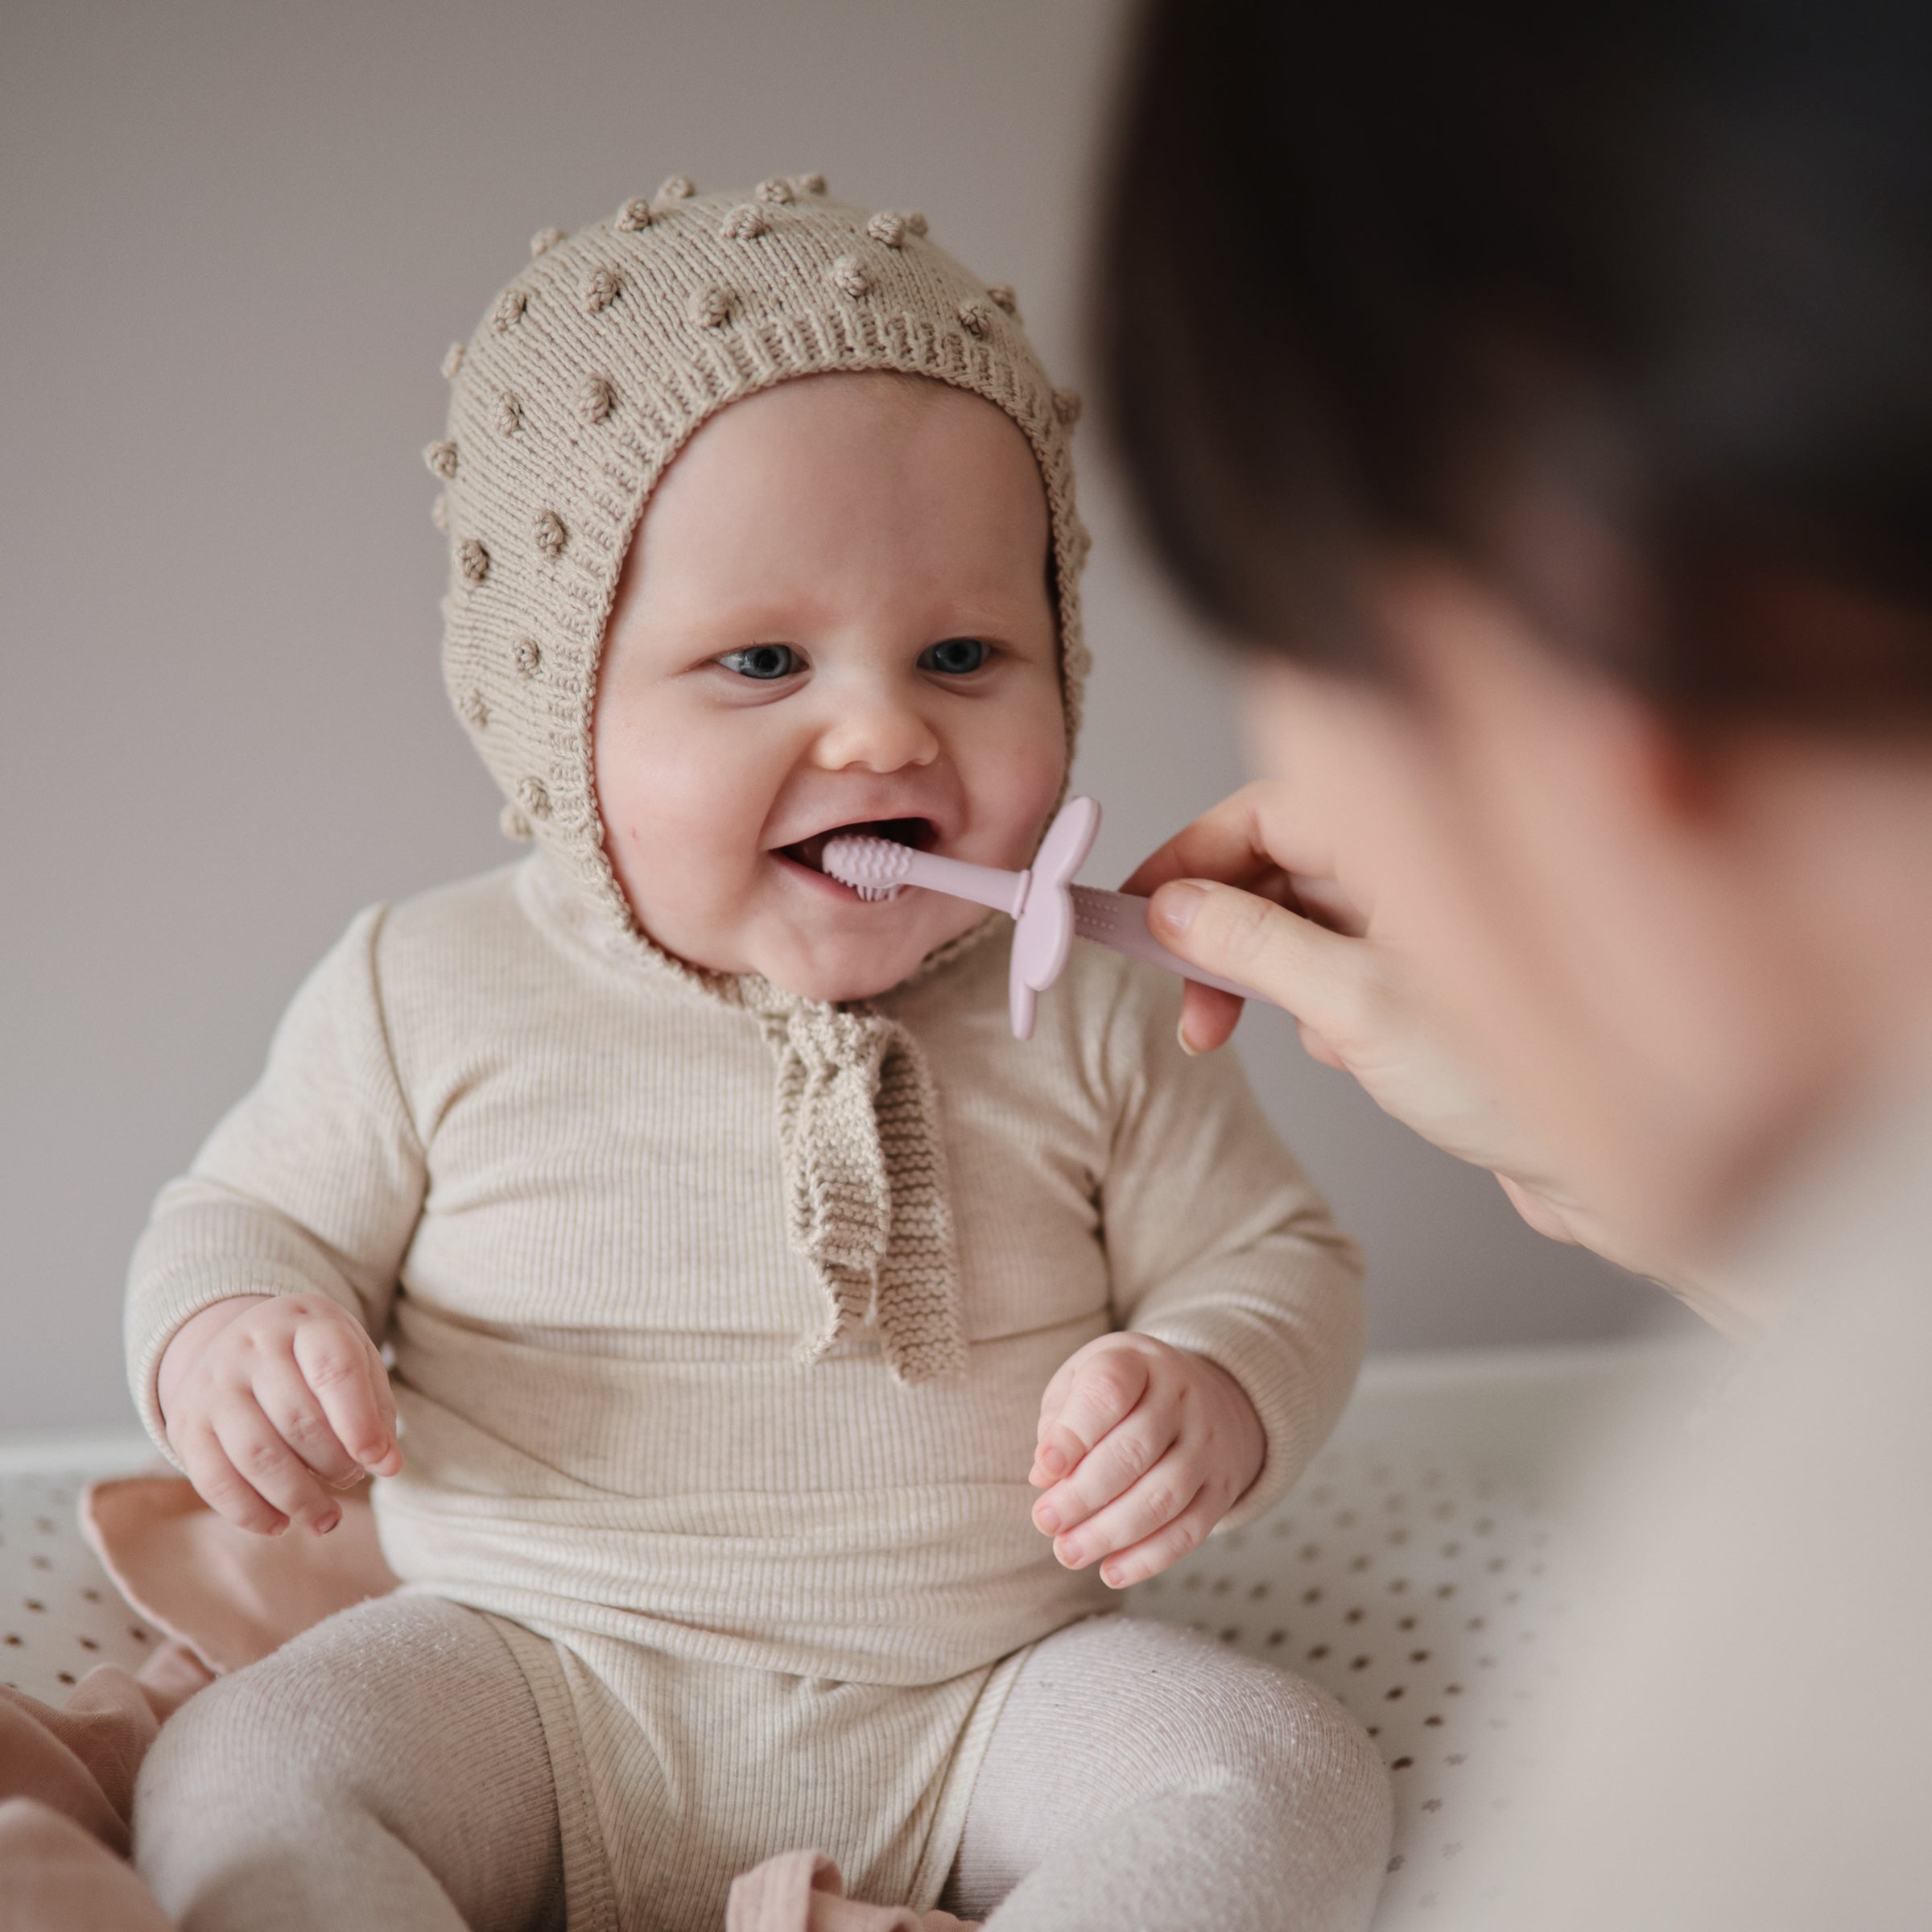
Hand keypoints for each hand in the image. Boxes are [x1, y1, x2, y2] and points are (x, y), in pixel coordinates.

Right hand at [156, 1293, 400, 1536]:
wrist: (242, 1341)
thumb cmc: (316, 1359)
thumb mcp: (356, 1361)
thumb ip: (377, 1410)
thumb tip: (387, 1465)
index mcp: (307, 1322)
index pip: (335, 1370)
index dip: (359, 1423)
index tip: (378, 1461)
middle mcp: (252, 1346)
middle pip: (297, 1420)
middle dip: (333, 1464)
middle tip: (350, 1478)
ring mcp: (213, 1384)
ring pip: (257, 1455)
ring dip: (298, 1498)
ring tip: (326, 1517)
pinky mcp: (187, 1425)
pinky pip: (215, 1481)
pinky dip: (252, 1513)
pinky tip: (280, 1523)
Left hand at [1027, 1333, 1262, 1588]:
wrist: (1207, 1395)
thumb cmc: (1124, 1393)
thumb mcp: (1085, 1380)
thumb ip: (1059, 1421)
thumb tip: (1044, 1476)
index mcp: (1139, 1362)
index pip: (1110, 1391)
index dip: (1075, 1431)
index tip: (1044, 1466)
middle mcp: (1182, 1398)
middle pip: (1135, 1450)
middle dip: (1084, 1493)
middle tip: (1045, 1521)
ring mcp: (1208, 1444)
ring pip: (1164, 1496)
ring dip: (1111, 1532)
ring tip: (1067, 1551)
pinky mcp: (1222, 1487)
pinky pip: (1190, 1530)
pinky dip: (1149, 1558)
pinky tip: (1110, 1571)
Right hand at [1122, 780, 1581, 1213]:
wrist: (1621, 1176)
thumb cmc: (1524, 1081)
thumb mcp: (1357, 1006)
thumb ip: (1253, 947)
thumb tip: (1172, 910)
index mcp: (1412, 837)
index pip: (1266, 811)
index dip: (1191, 857)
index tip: (1136, 912)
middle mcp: (1416, 867)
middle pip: (1275, 866)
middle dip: (1226, 936)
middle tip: (1193, 1008)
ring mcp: (1422, 923)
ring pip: (1300, 925)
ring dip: (1278, 984)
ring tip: (1317, 1044)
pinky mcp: (1425, 980)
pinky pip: (1334, 974)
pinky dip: (1324, 1016)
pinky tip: (1363, 1061)